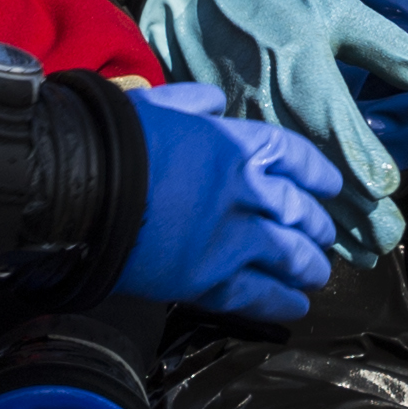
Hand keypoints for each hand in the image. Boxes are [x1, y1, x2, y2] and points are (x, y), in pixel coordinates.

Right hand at [117, 82, 339, 323]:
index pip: (292, 156)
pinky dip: (282, 302)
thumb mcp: (153, 105)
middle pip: (298, 209)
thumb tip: (213, 102)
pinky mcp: (208, 278)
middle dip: (314, 224)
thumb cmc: (109, 143)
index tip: (329, 186)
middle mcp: (242, 191)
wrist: (78, 188)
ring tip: (316, 274)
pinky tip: (296, 306)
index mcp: (231, 145)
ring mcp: (229, 237)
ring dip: (308, 265)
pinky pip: (258, 294)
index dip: (317, 173)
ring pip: (289, 255)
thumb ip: (190, 104)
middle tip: (321, 235)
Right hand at [139, 0, 407, 253]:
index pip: (340, 133)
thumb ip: (386, 47)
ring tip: (364, 253)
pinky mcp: (227, 149)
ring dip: (329, 229)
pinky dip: (289, 221)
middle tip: (388, 240)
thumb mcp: (333, 9)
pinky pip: (262, 194)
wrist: (189, 7)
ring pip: (291, 195)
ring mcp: (246, 137)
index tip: (386, 188)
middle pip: (320, 177)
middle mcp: (274, 113)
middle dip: (358, 215)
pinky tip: (311, 242)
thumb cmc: (270, 6)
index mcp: (304, 76)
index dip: (365, 165)